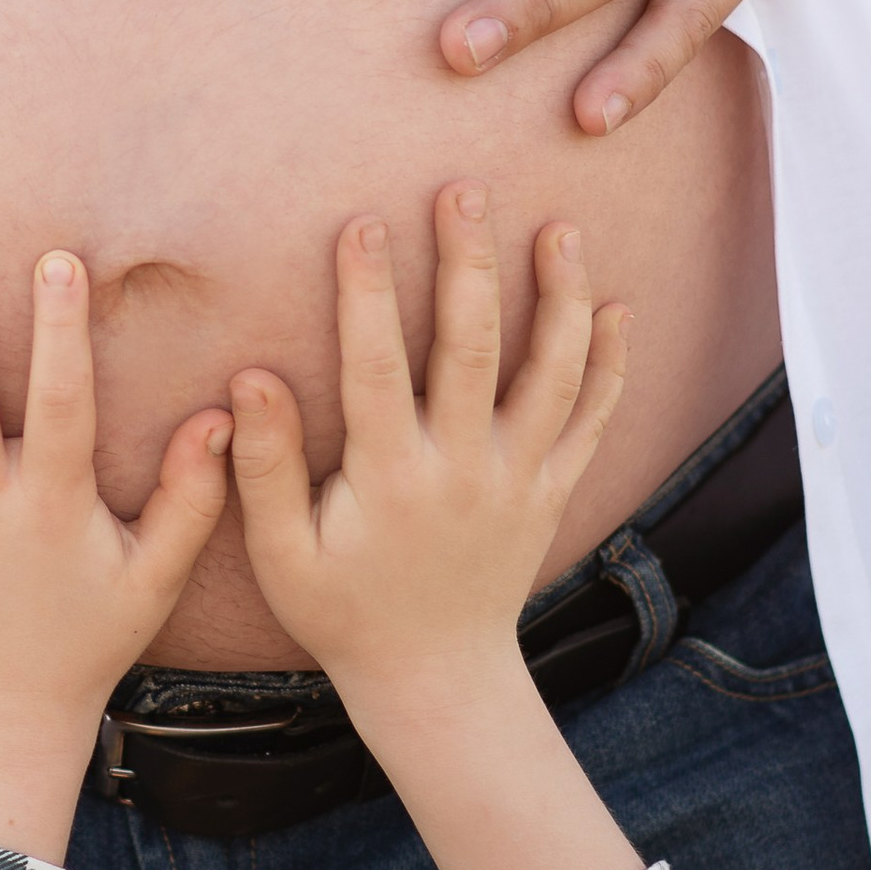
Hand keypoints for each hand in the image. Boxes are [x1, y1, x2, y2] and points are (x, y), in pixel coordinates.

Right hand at [227, 189, 639, 869]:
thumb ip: (264, 467)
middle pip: (474, 348)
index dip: (367, 292)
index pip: (378, 366)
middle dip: (470, 263)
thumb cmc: (342, 612)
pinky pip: (592, 421)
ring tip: (561, 229)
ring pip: (551, 374)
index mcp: (391, 479)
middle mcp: (465, 469)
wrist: (436, 679)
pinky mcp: (553, 491)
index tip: (363, 222)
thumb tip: (251, 378)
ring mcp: (519, 479)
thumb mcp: (281, 554)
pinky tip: (619, 309)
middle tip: (465, 190)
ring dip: (561, 297)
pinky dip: (610, 366)